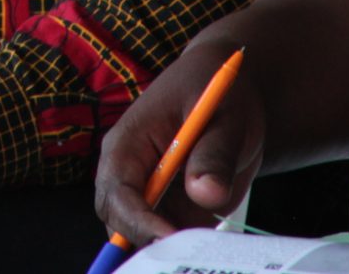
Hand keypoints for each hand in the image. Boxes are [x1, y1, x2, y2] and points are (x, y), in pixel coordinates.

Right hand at [93, 44, 265, 246]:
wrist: (231, 94)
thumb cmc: (218, 94)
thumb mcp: (222, 117)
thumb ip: (215, 154)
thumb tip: (206, 194)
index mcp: (128, 144)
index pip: (118, 192)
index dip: (138, 221)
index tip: (169, 238)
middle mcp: (130, 175)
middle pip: (120, 224)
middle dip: (147, 244)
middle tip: (187, 255)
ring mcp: (151, 196)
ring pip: (143, 238)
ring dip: (168, 251)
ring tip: (203, 250)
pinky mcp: (173, 211)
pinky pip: (171, 240)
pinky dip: (186, 250)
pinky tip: (210, 248)